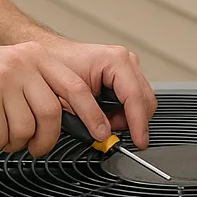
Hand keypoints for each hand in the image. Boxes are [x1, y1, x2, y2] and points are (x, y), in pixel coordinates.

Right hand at [0, 42, 115, 156]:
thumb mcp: (13, 73)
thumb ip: (41, 89)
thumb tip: (76, 119)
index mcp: (35, 56)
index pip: (75, 87)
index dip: (92, 114)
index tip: (101, 133)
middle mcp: (22, 64)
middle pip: (52, 114)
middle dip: (46, 140)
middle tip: (34, 148)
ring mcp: (3, 80)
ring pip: (27, 129)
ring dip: (12, 141)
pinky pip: (1, 136)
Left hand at [38, 38, 155, 147]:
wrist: (50, 54)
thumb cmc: (56, 67)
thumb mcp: (70, 97)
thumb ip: (90, 116)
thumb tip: (104, 134)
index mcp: (115, 61)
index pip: (136, 97)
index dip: (139, 124)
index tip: (139, 141)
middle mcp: (126, 61)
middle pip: (146, 101)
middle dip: (132, 122)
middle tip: (111, 132)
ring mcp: (128, 67)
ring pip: (142, 101)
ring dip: (127, 118)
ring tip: (104, 121)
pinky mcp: (125, 75)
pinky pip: (134, 99)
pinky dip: (123, 112)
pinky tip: (106, 113)